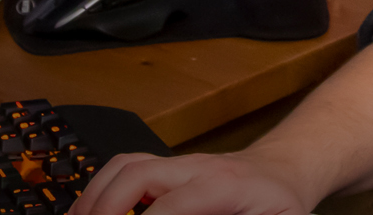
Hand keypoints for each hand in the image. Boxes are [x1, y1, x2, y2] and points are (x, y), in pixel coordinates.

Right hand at [67, 151, 317, 214]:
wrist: (282, 171)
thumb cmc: (280, 204)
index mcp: (225, 186)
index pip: (173, 204)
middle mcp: (196, 168)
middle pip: (139, 172)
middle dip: (108, 205)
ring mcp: (179, 163)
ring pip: (125, 164)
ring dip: (96, 194)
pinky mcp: (168, 167)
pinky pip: (126, 167)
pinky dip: (101, 188)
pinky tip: (91, 212)